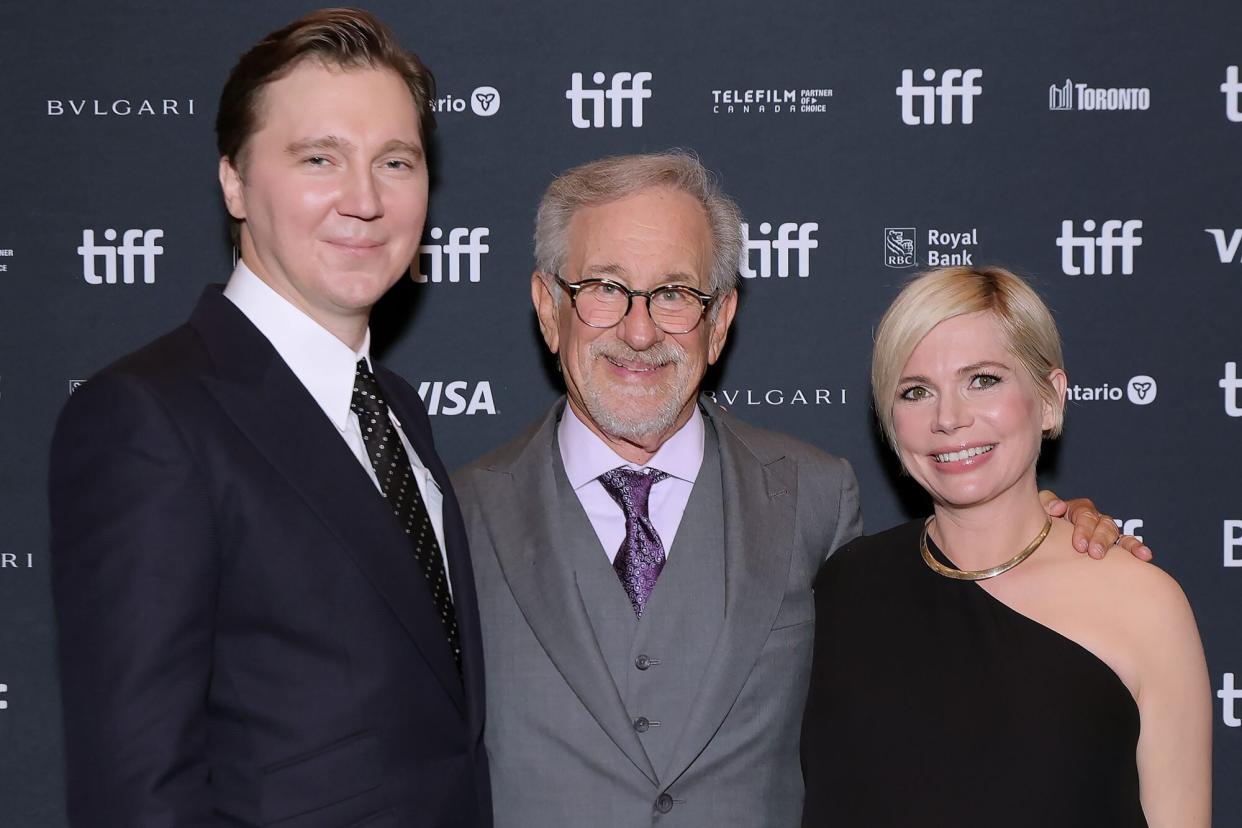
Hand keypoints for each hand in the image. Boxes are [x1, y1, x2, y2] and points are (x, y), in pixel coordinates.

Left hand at [1038, 490, 1153, 560]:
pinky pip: (1128, 544)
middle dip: (1099, 538)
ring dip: (1119, 544)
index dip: (1081, 526)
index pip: (1082, 513)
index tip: (1077, 542)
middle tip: (1093, 552)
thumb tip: (1058, 507)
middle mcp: (1093, 518)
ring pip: (1114, 532)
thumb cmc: (1043, 526)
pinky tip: (1144, 555)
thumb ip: (1046, 504)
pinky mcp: (1115, 545)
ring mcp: (1104, 531)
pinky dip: (1137, 548)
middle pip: (1101, 523)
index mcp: (1076, 509)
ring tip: (1121, 557)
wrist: (1045, 543)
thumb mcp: (1040, 512)